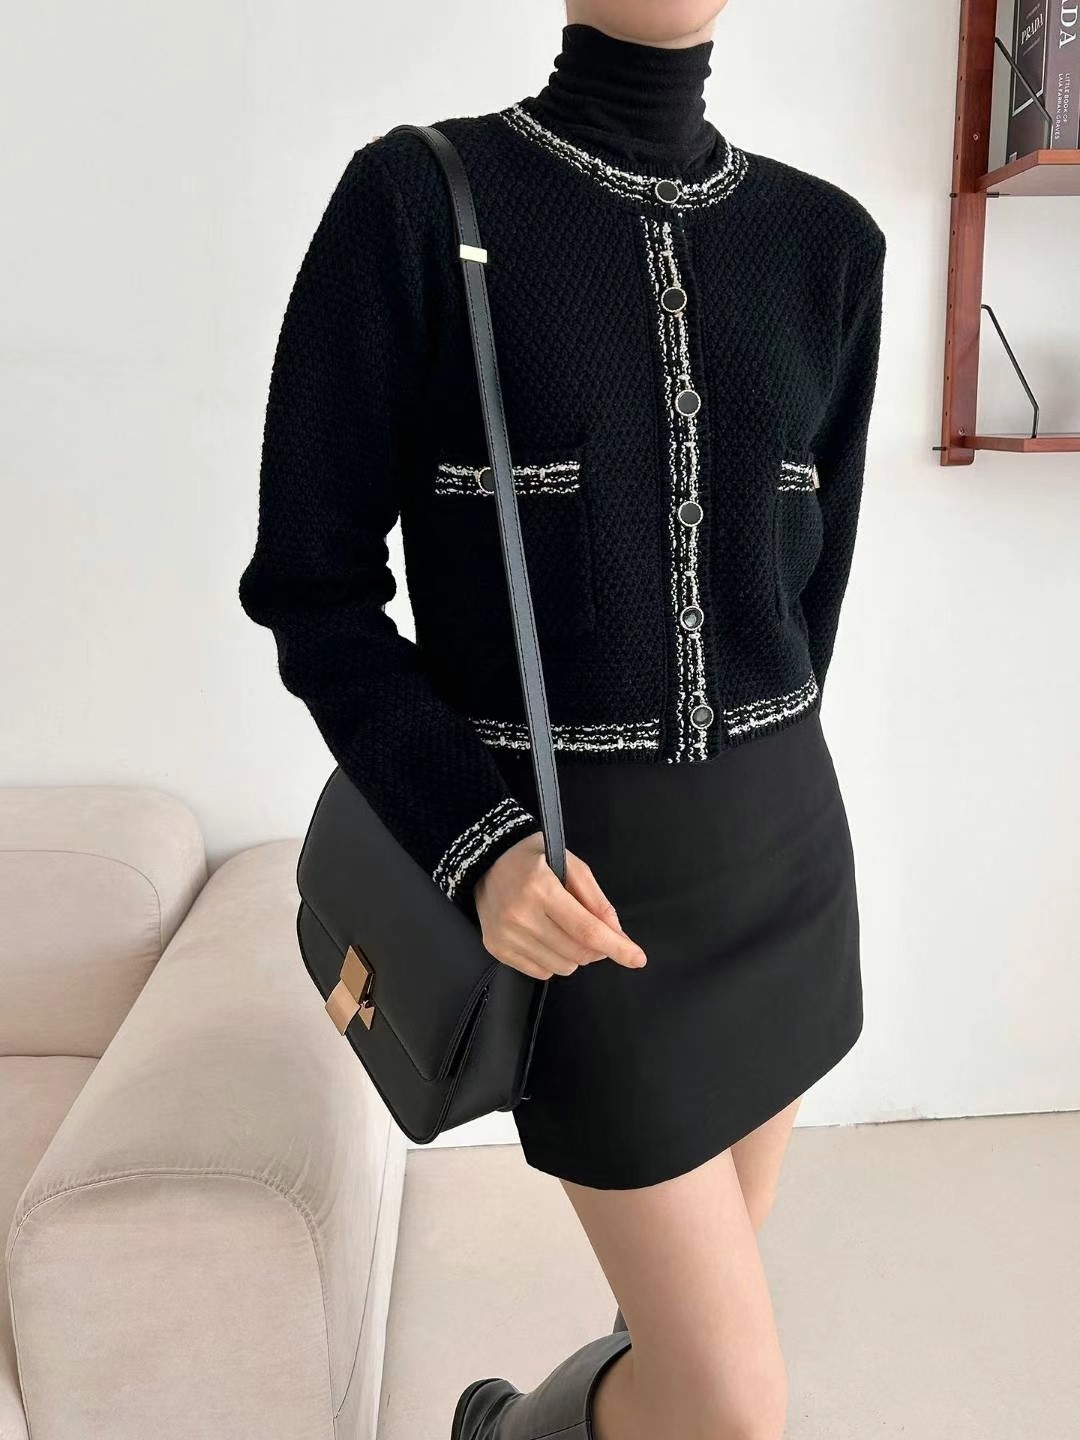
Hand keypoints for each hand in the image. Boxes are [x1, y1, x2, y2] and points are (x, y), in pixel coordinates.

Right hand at [473, 831, 647, 980]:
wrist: (486, 860)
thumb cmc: (533, 859)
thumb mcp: (571, 865)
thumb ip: (596, 900)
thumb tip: (616, 933)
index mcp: (541, 889)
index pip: (587, 930)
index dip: (616, 947)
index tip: (637, 958)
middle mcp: (520, 915)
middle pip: (578, 953)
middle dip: (596, 947)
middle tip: (591, 927)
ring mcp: (506, 935)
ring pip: (562, 967)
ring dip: (573, 954)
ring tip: (561, 927)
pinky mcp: (497, 948)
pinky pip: (541, 972)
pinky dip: (552, 959)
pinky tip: (544, 935)